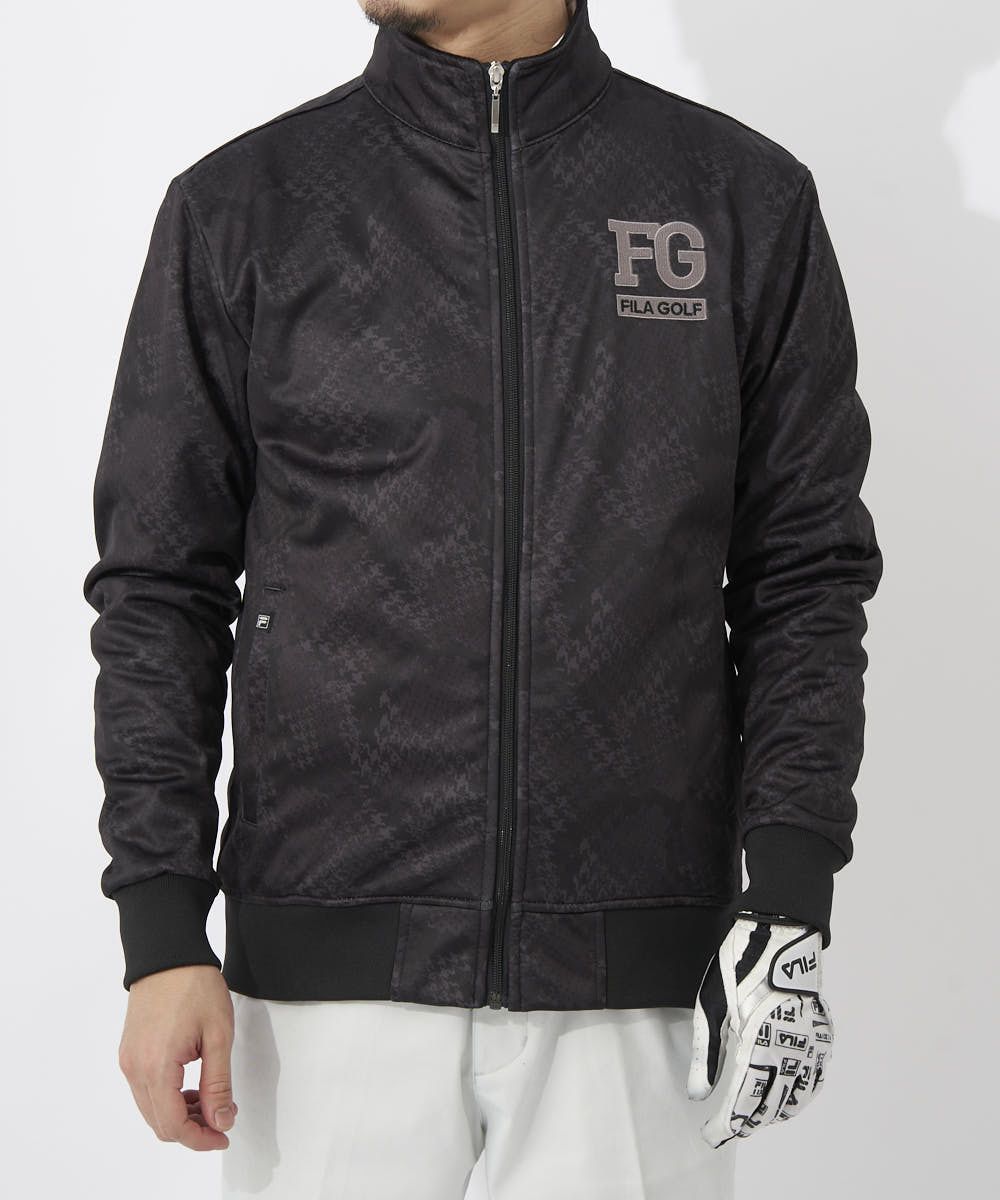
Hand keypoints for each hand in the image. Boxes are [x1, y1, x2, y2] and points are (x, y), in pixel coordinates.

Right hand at [117, 964, 237, 1150]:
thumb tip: (220, 1120)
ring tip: (210, 1098)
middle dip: (192, 1129)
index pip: (173, 1126)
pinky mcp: (129, 1052)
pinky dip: (167, 1097)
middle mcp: (135, 1069)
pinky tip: (190, 1084)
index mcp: (156, 1067)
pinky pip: (145, 1090)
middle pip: (159, 1124)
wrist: (169, 953)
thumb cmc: (195, 985)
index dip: (200, 1138)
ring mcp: (128, 1061)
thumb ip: (218, 1084)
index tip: (223, 1134)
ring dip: (179, 1114)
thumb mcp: (219, 1035)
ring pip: (151, 1109)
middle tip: (222, 1117)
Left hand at [687, 913, 832, 1147]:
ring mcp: (814, 1040)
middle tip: (725, 1129)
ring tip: (749, 1118)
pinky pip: (815, 1077)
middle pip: (772, 1102)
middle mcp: (792, 1045)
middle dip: (747, 1121)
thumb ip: (706, 1051)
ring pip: (797, 1095)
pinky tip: (784, 1097)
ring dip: (773, 1112)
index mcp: (760, 1037)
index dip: (727, 1123)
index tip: (711, 1136)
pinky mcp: (824, 1033)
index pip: (744, 1097)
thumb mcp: (712, 1001)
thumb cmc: (740, 962)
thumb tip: (697, 1095)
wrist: (782, 929)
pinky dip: (799, 1094)